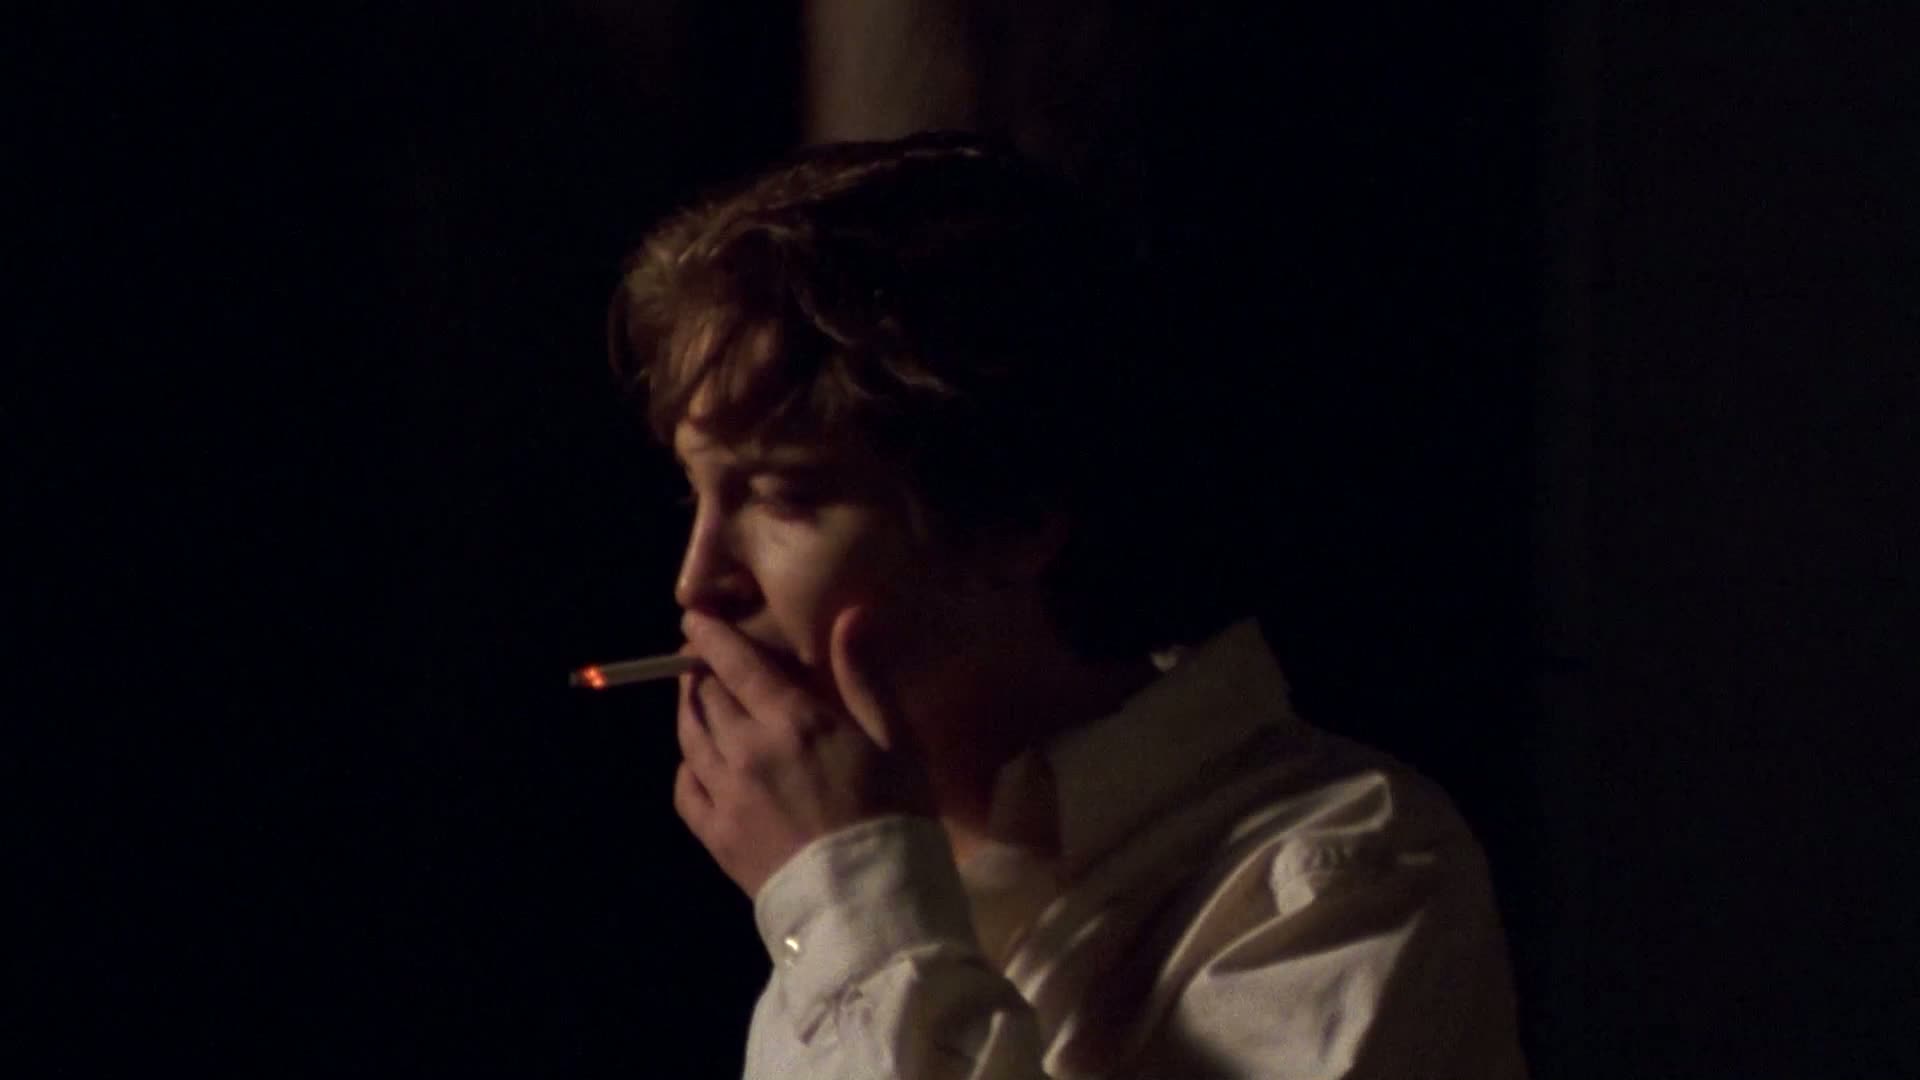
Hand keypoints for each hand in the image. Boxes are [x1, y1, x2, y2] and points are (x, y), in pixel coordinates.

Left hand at [673, 606, 934, 896]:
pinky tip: (696, 761)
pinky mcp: (715, 835)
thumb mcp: (897, 741)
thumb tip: (850, 613)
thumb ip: (866, 676)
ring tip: (694, 697)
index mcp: (793, 719)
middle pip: (706, 695)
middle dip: (698, 668)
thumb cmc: (896, 817)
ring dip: (689, 709)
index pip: (735, 662)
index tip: (696, 615)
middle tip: (699, 655)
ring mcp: (725, 794)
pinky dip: (686, 764)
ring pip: (690, 736)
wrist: (869, 905)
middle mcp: (746, 749)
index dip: (711, 635)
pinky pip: (684, 788)